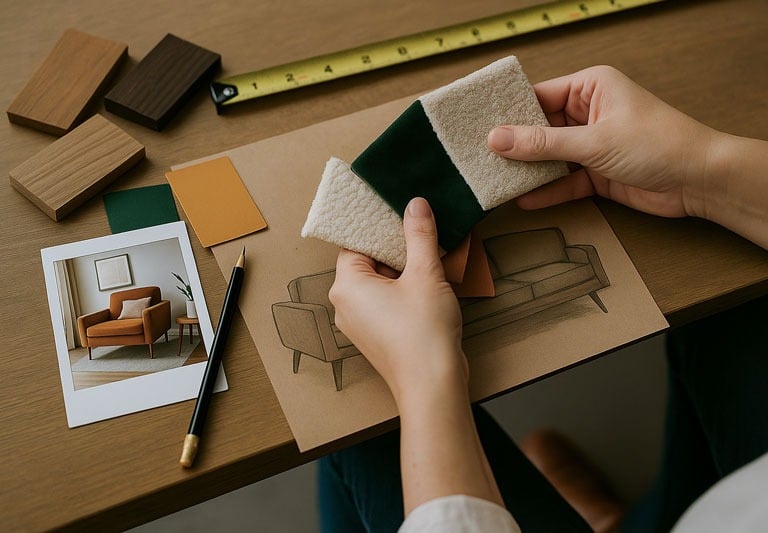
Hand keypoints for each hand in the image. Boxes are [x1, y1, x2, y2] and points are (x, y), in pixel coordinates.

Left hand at [329, 197, 465, 402]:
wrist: (432, 386)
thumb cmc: (423, 334)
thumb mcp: (425, 274)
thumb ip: (419, 236)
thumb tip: (416, 205)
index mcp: (346, 285)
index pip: (355, 243)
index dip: (378, 227)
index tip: (399, 212)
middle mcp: (345, 304)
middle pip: (368, 262)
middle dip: (395, 248)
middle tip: (421, 232)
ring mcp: (360, 323)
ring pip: (379, 283)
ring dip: (403, 270)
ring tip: (429, 257)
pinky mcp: (376, 336)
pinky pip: (385, 302)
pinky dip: (404, 290)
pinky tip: (428, 284)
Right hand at [488, 65, 718, 217]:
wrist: (699, 181)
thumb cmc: (658, 144)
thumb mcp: (593, 141)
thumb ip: (542, 143)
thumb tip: (497, 139)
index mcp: (591, 88)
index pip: (539, 97)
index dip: (509, 113)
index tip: (478, 127)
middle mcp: (589, 113)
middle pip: (540, 129)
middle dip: (514, 146)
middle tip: (480, 158)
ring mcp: (592, 144)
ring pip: (549, 157)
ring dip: (528, 171)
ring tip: (496, 181)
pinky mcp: (597, 173)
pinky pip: (564, 181)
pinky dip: (547, 191)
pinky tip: (524, 200)